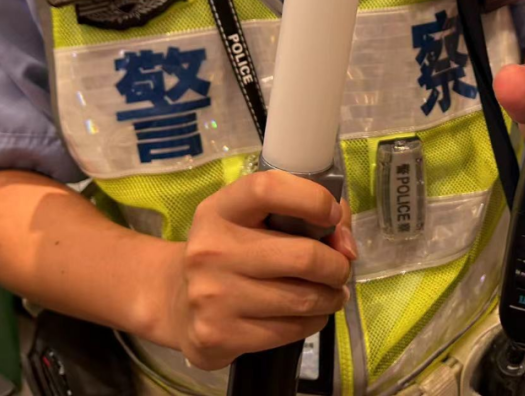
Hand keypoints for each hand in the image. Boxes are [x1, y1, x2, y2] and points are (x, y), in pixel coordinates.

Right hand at [162, 170, 356, 369]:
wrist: (176, 302)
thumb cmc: (231, 250)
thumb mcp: (254, 219)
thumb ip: (306, 215)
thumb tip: (347, 247)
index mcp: (220, 210)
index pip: (268, 189)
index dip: (312, 199)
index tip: (332, 216)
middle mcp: (211, 250)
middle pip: (302, 257)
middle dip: (336, 266)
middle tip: (340, 269)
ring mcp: (212, 296)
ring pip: (303, 299)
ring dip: (331, 297)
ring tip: (332, 293)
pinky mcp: (218, 335)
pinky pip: (290, 330)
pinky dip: (313, 322)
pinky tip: (309, 314)